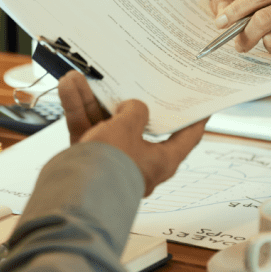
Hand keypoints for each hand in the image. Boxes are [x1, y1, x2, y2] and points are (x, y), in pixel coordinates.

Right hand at [58, 72, 207, 195]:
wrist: (74, 194)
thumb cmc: (109, 167)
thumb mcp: (128, 127)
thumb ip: (135, 111)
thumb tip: (131, 107)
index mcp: (161, 161)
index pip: (187, 137)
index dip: (195, 119)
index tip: (201, 105)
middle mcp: (138, 162)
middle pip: (136, 124)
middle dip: (126, 100)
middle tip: (132, 79)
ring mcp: (112, 161)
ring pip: (104, 123)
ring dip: (92, 99)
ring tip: (82, 77)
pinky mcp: (89, 160)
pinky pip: (85, 129)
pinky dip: (77, 109)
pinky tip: (68, 87)